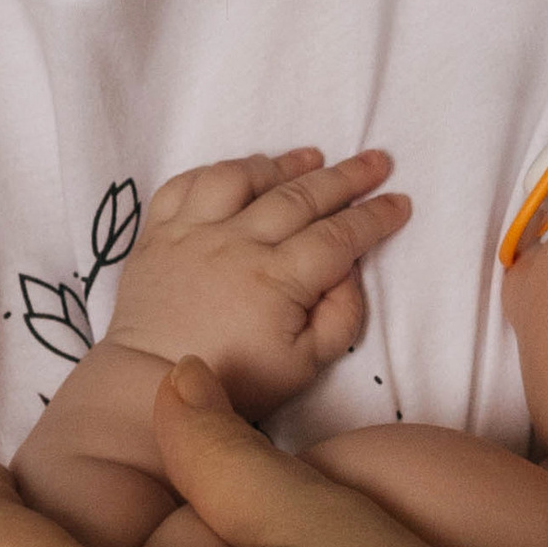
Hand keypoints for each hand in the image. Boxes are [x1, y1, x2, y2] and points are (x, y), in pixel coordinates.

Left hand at [105, 153, 404, 417]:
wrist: (147, 388)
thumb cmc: (233, 382)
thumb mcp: (304, 367)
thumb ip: (339, 317)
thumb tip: (350, 271)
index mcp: (276, 279)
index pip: (338, 236)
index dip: (374, 217)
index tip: (400, 202)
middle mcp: (236, 244)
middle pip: (301, 196)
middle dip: (346, 177)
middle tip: (377, 161)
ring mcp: (192, 233)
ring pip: (241, 177)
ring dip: (280, 163)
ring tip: (311, 158)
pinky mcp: (157, 233)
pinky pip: (184, 185)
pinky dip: (214, 172)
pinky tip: (240, 173)